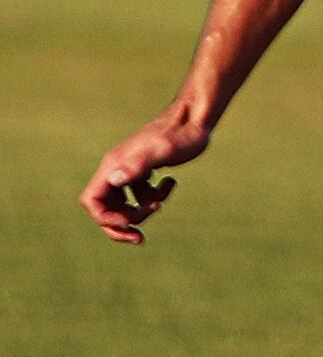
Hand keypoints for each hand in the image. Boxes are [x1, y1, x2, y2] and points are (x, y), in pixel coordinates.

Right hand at [80, 110, 211, 244]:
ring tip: (161, 203)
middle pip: (105, 207)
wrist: (196, 119)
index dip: (105, 218)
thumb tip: (114, 180)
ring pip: (123, 204)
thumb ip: (138, 165)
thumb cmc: (182, 134)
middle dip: (121, 224)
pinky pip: (141, 195)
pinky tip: (171, 182)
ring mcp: (130, 170)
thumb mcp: (163, 150)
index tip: (128, 224)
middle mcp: (117, 168)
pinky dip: (155, 197)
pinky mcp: (144, 172)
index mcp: (114, 165)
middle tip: (140, 237)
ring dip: (141, 212)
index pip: (91, 200)